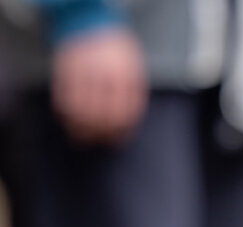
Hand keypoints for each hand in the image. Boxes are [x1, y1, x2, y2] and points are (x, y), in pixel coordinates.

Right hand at [51, 27, 146, 143]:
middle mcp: (106, 74)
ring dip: (80, 129)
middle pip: (104, 115)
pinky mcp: (65, 69)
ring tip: (81, 138)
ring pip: (81, 110)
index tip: (115, 141)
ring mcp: (84, 71)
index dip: (120, 131)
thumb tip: (124, 129)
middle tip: (97, 142)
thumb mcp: (132, 69)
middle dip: (100, 134)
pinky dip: (65, 114)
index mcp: (127, 76)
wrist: (90, 22)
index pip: (126, 113)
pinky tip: (68, 122)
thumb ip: (131, 94)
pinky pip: (63, 98)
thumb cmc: (115, 53)